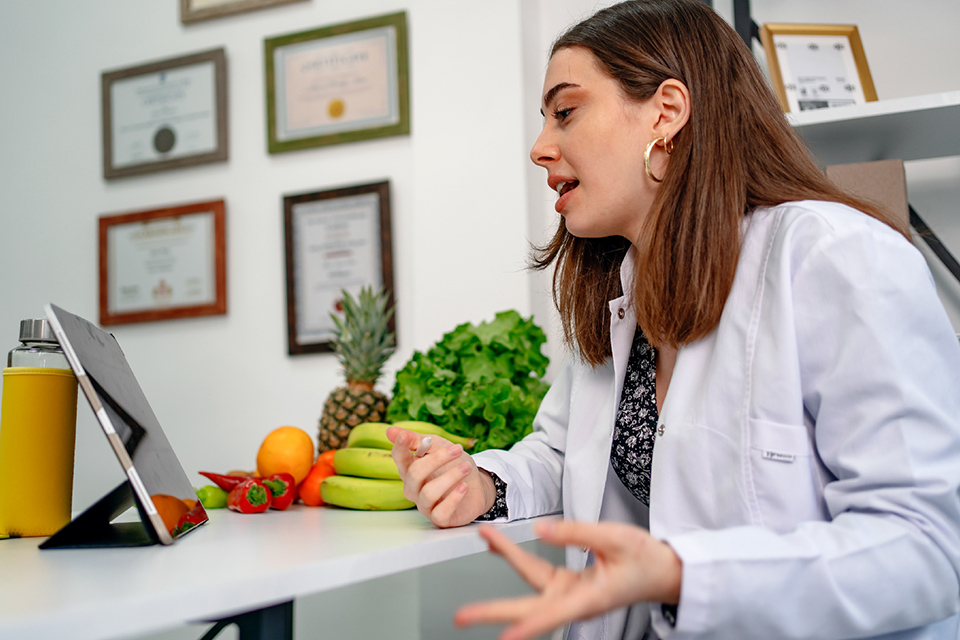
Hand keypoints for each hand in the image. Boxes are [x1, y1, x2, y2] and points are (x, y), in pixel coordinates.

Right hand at [387, 426, 495, 527]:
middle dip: (438, 459)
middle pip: (415, 474)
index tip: (404, 436)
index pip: (399, 458)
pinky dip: (454, 498)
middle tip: (457, 449)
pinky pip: (440, 512)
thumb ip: (417, 440)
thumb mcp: (438, 446)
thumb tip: (391, 431)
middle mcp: (413, 488)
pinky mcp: (439, 518)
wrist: (477, 486)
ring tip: (466, 468)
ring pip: (429, 493)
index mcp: (410, 469)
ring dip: (450, 477)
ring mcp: (425, 505)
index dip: (400, 447)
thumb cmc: (453, 465)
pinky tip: (464, 487)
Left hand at [454, 520, 682, 639]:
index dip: (529, 627)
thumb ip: (576, 533)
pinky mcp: (567, 586)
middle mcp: (575, 601)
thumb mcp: (616, 538)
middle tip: (462, 616)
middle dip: (494, 612)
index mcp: (591, 598)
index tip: (505, 637)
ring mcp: (570, 595)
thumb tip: (540, 531)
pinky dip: (518, 559)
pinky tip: (501, 546)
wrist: (663, 572)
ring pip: (530, 586)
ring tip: (486, 539)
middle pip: (529, 609)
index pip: (554, 615)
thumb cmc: (646, 559)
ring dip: (507, 561)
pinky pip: (537, 575)